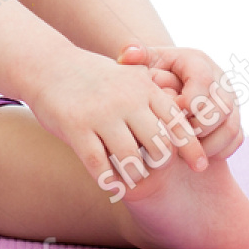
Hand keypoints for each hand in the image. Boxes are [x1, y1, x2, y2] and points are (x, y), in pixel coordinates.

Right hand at [28, 50, 209, 189]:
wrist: (49, 65)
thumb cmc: (95, 77)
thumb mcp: (130, 78)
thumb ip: (155, 99)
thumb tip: (188, 125)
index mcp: (144, 87)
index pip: (178, 122)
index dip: (191, 147)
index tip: (199, 166)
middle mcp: (126, 100)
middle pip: (159, 146)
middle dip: (159, 164)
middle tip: (153, 170)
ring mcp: (100, 114)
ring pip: (131, 159)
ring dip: (134, 176)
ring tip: (131, 180)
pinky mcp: (75, 127)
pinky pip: (98, 165)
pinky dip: (107, 180)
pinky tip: (109, 183)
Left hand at [117, 44, 243, 160]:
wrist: (169, 81)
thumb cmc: (153, 72)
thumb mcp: (146, 61)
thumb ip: (136, 56)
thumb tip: (128, 55)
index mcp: (198, 62)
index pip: (203, 81)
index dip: (188, 102)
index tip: (170, 116)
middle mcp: (219, 80)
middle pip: (222, 107)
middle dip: (199, 127)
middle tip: (178, 139)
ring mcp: (230, 101)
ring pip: (232, 126)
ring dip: (210, 144)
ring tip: (185, 153)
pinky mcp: (233, 118)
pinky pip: (236, 139)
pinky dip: (219, 150)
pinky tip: (197, 156)